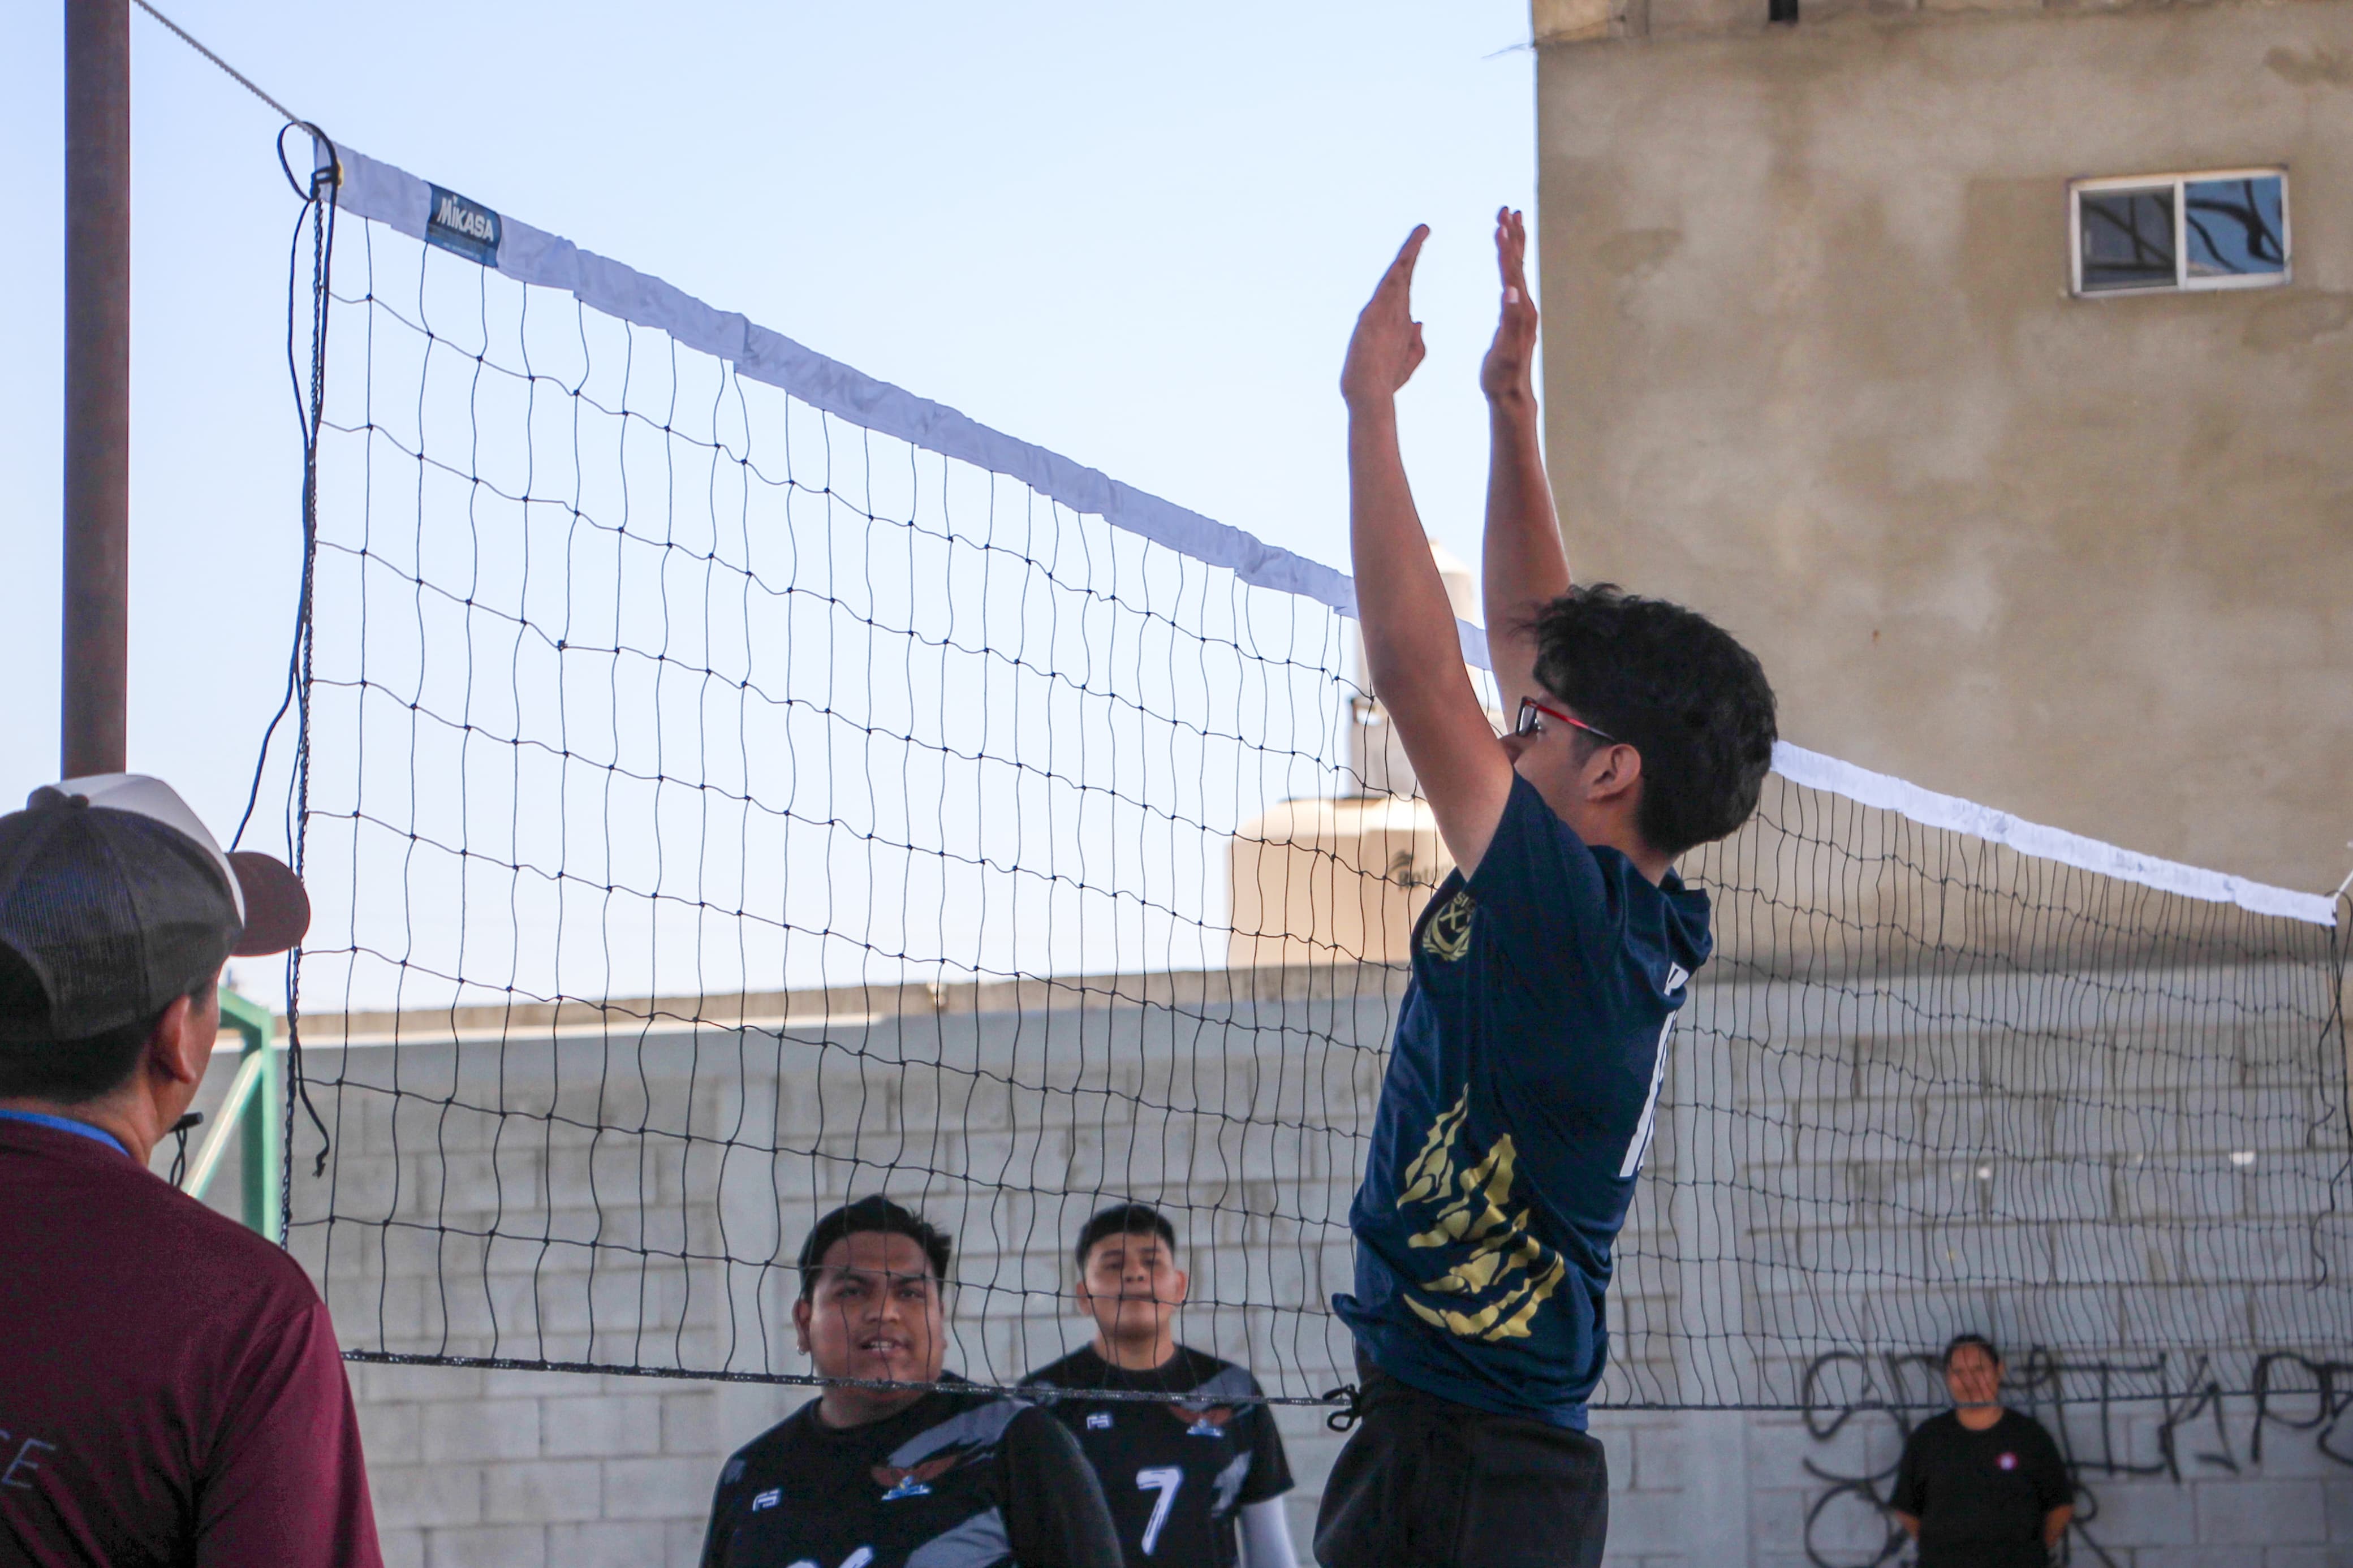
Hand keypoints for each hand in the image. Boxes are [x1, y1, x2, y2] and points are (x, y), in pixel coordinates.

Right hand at [1341, 226, 1429, 407]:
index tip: (1422, 250)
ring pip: (1397, 274)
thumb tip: (1419, 323)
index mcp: (1396, 321)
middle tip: (1424, 228)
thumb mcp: (1408, 361)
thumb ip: (1416, 343)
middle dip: (1412, 250)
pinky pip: (1391, 285)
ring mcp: (1380, 311)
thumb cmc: (1384, 382)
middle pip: (1402, 274)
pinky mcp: (1374, 314)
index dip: (1413, 268)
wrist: (1370, 393)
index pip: (1406, 288)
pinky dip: (1400, 267)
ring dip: (1410, 251)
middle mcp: (1388, 311)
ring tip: (1422, 231)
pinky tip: (1409, 251)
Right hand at [1479, 207, 1536, 405]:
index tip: (1500, 223)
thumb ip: (1508, 320)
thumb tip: (1511, 292)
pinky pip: (1514, 280)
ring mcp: (1523, 310)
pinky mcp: (1517, 316)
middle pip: (1519, 262)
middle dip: (1513, 235)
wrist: (1511, 394)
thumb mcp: (1503, 350)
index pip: (1512, 271)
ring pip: (1518, 269)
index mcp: (1520, 309)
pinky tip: (1506, 260)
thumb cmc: (1502, 375)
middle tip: (1508, 210)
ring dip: (1514, 244)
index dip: (1505, 247)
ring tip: (1509, 223)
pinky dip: (1510, 263)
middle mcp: (1525, 306)